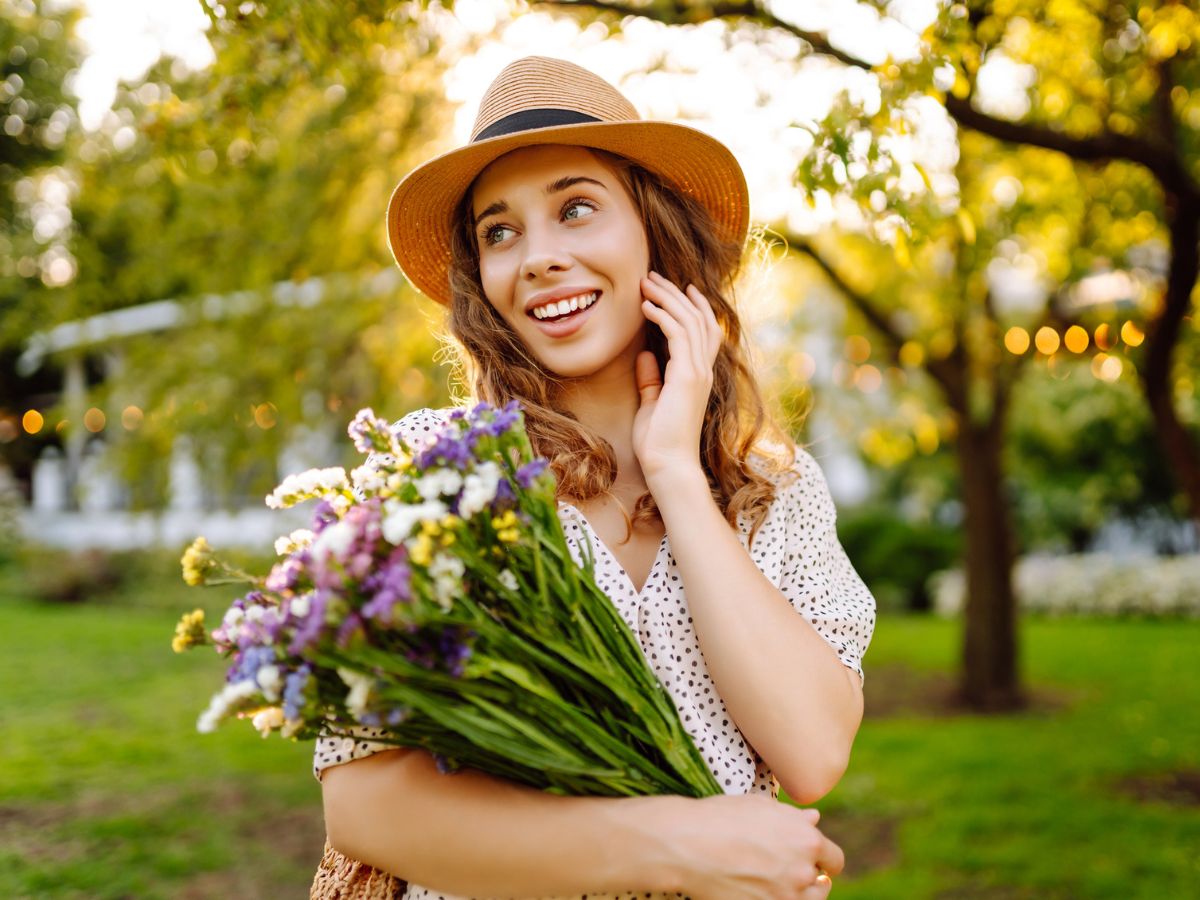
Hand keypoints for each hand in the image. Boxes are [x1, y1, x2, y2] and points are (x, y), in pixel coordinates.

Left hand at [633, 271, 721, 487]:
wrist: (668, 465)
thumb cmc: (659, 442)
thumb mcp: (652, 403)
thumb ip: (651, 379)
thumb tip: (644, 355)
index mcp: (699, 376)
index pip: (705, 331)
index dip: (694, 306)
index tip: (678, 287)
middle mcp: (704, 370)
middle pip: (698, 319)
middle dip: (676, 294)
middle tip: (653, 276)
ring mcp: (698, 372)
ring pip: (690, 321)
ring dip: (667, 298)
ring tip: (646, 283)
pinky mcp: (687, 376)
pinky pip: (678, 334)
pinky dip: (663, 316)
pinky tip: (645, 306)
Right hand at [661, 794, 842, 898]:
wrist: (688, 844)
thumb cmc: (721, 817)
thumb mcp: (760, 806)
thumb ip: (792, 817)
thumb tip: (814, 819)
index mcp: (807, 841)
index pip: (834, 859)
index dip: (824, 859)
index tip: (815, 860)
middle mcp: (802, 872)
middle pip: (822, 886)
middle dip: (810, 878)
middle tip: (788, 871)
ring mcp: (784, 897)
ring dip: (797, 895)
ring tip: (776, 884)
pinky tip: (759, 891)